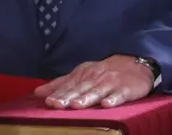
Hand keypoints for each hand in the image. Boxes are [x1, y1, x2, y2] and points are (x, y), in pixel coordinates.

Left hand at [34, 55, 154, 109]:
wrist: (134, 64)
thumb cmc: (103, 73)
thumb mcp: (80, 75)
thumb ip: (60, 84)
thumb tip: (38, 92)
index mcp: (82, 74)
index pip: (68, 85)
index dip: (58, 94)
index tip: (48, 102)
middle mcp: (95, 77)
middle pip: (80, 89)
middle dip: (68, 97)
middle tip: (57, 105)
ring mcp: (110, 83)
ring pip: (97, 91)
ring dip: (87, 98)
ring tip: (76, 105)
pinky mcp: (126, 89)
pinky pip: (119, 95)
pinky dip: (113, 99)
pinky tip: (107, 104)